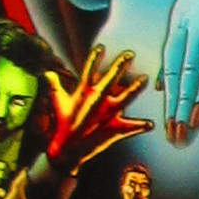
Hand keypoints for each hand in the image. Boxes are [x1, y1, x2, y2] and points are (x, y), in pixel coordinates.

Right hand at [36, 41, 148, 179]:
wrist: (68, 152)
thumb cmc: (64, 124)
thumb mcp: (59, 104)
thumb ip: (55, 86)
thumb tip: (47, 73)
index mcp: (84, 94)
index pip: (88, 72)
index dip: (94, 59)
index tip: (101, 47)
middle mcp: (97, 103)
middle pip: (110, 81)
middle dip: (119, 67)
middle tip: (129, 54)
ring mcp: (107, 116)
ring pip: (124, 99)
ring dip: (135, 89)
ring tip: (145, 79)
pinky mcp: (114, 130)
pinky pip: (131, 127)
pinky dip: (142, 125)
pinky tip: (151, 124)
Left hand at [156, 0, 198, 135]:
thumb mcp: (185, 15)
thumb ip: (175, 49)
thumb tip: (160, 84)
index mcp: (181, 25)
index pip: (172, 69)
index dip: (170, 100)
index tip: (168, 129)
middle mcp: (198, 23)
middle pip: (188, 70)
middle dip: (182, 104)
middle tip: (180, 135)